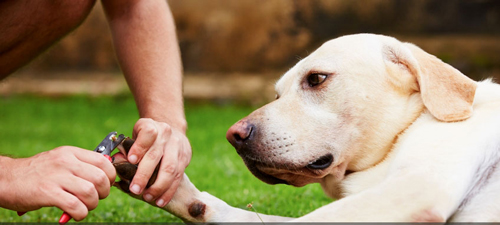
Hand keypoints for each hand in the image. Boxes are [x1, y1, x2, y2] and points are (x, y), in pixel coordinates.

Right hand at [0, 147, 115, 220]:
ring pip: (90, 192)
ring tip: (84, 207)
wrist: (6, 179)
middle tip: (95, 198)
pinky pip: (75, 205)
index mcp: (71, 153)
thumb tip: (107, 176)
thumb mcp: (60, 161)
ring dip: (92, 204)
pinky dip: (80, 213)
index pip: (103, 161)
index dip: (110, 176)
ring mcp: (56, 176)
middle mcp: (65, 162)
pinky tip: (75, 214)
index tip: (105, 185)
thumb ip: (81, 165)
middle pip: (100, 178)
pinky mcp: (47, 192)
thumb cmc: (38, 173)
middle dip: (104, 192)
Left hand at [126, 118, 191, 206]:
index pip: (148, 134)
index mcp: (151, 126)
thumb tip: (117, 162)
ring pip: (170, 169)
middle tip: (135, 189)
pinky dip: (168, 191)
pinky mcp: (185, 158)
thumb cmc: (147, 137)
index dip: (140, 147)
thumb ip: (127, 148)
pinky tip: (160, 201)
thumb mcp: (136, 135)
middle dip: (144, 174)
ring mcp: (177, 147)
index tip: (131, 160)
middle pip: (156, 155)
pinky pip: (178, 177)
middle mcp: (166, 135)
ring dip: (158, 186)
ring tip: (148, 197)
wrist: (171, 130)